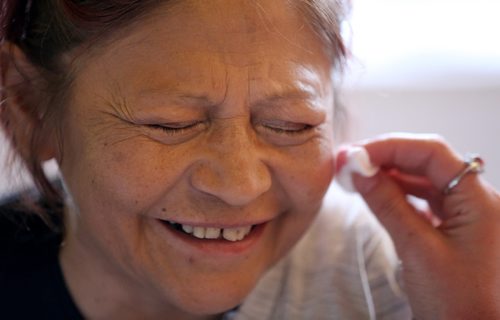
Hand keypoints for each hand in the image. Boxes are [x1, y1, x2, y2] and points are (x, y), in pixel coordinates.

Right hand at [350, 134, 499, 318]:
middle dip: (386, 158)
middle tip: (349, 160)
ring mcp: (465, 215)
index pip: (433, 153)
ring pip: (424, 180)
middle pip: (428, 162)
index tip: (357, 153)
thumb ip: (388, 205)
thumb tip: (360, 171)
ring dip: (389, 175)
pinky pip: (423, 200)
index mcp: (480, 200)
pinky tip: (375, 192)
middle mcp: (476, 201)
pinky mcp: (452, 229)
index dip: (391, 146)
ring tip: (355, 174)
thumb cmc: (460, 303)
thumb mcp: (417, 249)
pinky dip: (397, 194)